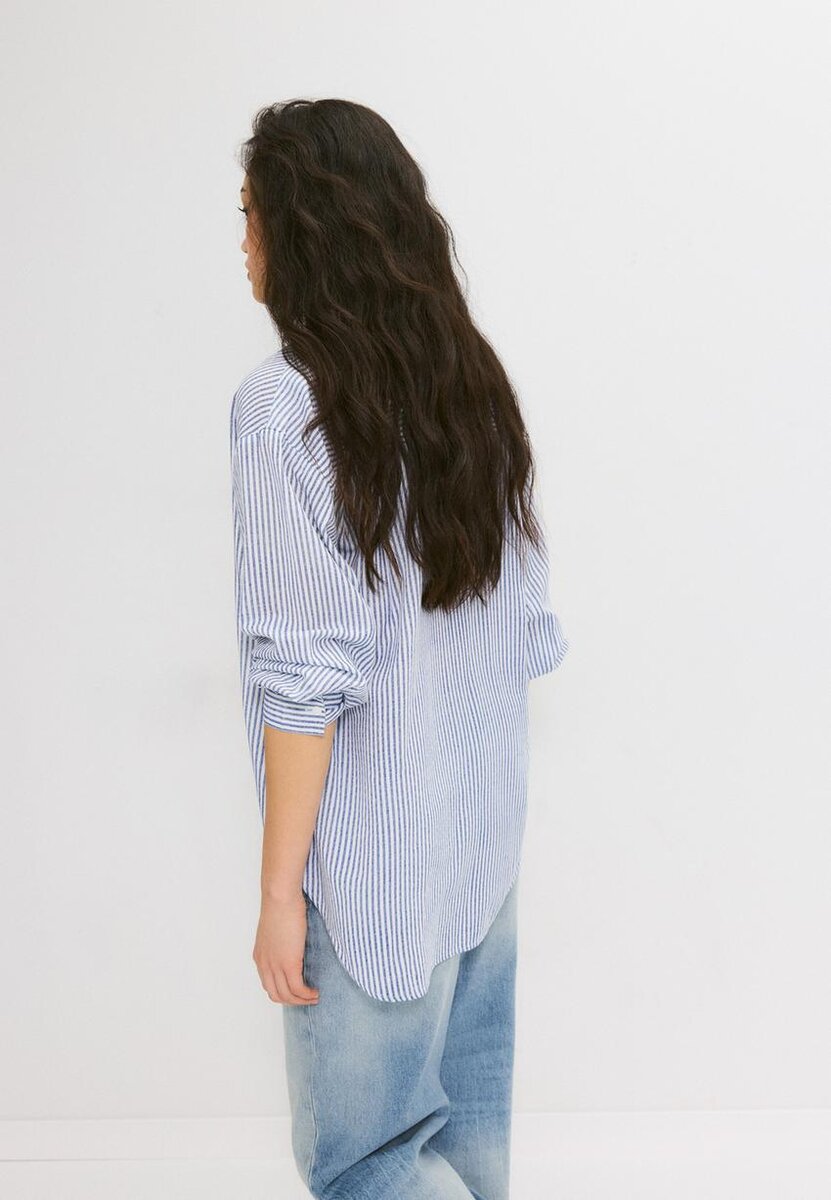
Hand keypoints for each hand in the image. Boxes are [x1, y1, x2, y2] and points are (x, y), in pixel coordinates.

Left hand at [253, 891, 320, 1005]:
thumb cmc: (280, 904)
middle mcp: (265, 964)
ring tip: (314, 996)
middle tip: (307, 998)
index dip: (283, 991)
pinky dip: (307, 994)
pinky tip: (315, 992)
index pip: (268, 984)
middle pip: (276, 995)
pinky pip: (298, 988)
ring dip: (302, 1000)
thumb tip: (292, 943)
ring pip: (287, 995)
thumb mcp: (276, 928)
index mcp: (260, 956)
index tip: (296, 990)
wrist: (280, 897)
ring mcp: (276, 965)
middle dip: (292, 1001)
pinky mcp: (289, 963)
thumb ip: (280, 941)